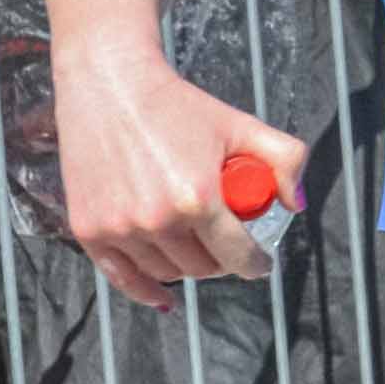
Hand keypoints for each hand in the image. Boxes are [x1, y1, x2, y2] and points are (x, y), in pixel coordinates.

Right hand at [58, 41, 295, 302]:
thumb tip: (296, 204)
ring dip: (185, 266)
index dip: (255, 263)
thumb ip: (284, 159)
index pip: (237, 255)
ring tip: (193, 245)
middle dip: (220, 260)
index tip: (260, 262)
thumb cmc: (177, 106)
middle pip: (202, 268)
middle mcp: (156, 220)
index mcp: (198, 198)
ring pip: (166, 273)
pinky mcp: (88, 229)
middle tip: (224, 243)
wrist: (110, 86)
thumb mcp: (240, 125)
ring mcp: (119, 228)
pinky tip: (165, 297)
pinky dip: (146, 291)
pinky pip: (122, 278)